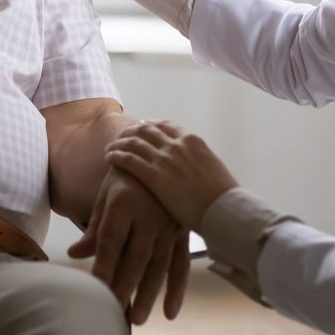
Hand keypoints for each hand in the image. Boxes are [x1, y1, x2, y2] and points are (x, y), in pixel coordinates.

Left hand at [68, 167, 189, 324]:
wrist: (159, 153)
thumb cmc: (126, 177)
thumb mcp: (107, 195)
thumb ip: (95, 228)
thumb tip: (76, 254)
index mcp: (124, 202)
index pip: (111, 241)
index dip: (104, 267)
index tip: (97, 292)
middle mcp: (148, 214)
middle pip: (135, 257)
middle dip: (125, 287)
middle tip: (116, 313)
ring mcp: (169, 223)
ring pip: (159, 264)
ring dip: (149, 294)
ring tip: (138, 318)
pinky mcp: (183, 230)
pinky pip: (180, 263)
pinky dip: (176, 289)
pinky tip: (170, 311)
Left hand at [106, 121, 238, 231]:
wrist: (224, 209)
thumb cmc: (223, 197)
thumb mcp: (214, 169)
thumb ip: (200, 163)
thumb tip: (196, 168)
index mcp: (193, 141)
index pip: (166, 125)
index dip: (151, 126)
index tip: (143, 128)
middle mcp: (177, 145)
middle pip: (146, 130)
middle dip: (132, 132)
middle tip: (123, 136)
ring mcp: (164, 159)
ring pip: (134, 143)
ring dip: (120, 142)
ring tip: (111, 146)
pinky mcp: (154, 176)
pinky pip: (129, 160)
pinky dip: (117, 155)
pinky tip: (110, 157)